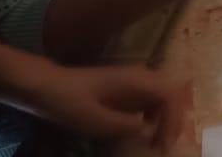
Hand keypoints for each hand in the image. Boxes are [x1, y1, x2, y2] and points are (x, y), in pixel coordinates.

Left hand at [24, 63, 189, 146]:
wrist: (46, 87)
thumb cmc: (68, 101)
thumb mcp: (93, 119)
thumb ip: (123, 125)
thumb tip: (148, 131)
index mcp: (136, 80)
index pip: (170, 95)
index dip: (173, 120)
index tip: (163, 144)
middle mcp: (140, 76)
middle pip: (173, 93)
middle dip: (175, 119)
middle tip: (166, 144)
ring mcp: (133, 82)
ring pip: (164, 97)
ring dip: (166, 118)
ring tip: (157, 141)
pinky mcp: (126, 89)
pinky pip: (151, 101)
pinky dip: (154, 117)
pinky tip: (144, 131)